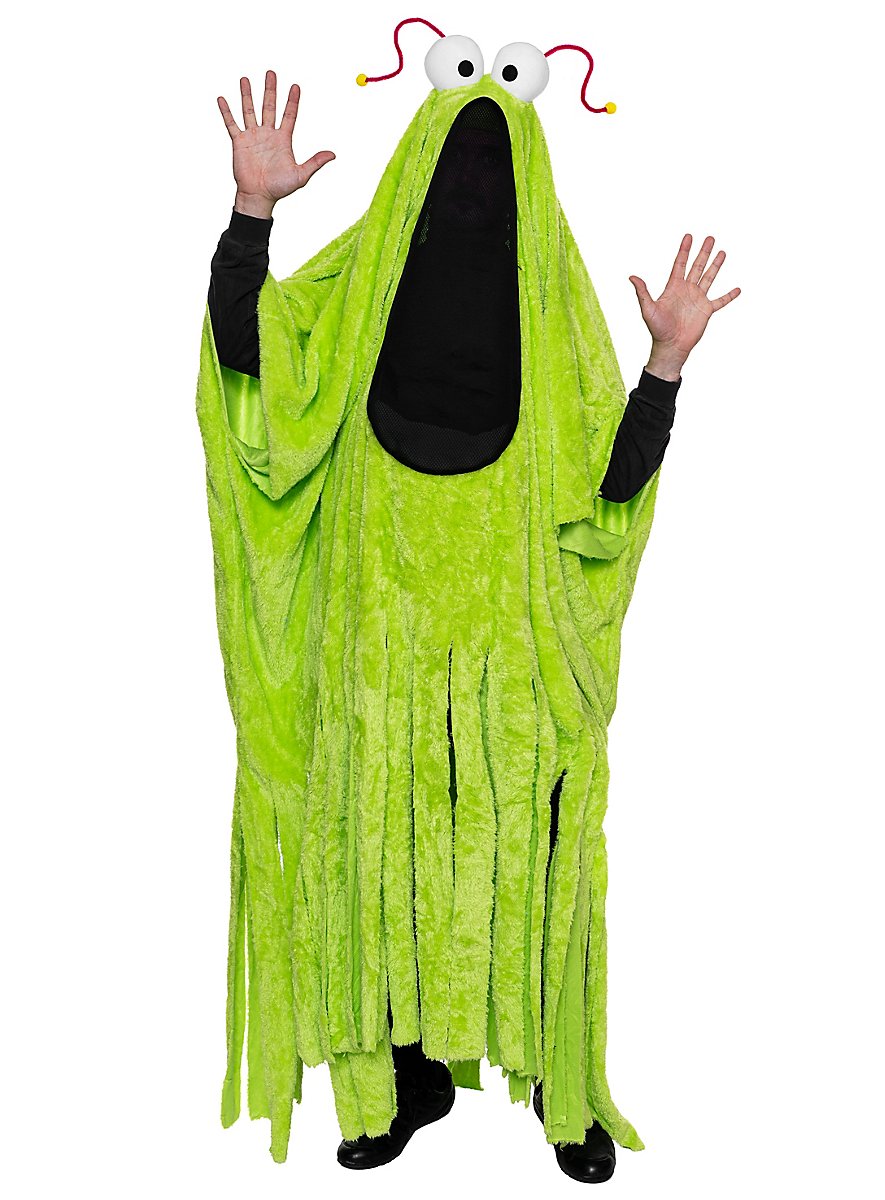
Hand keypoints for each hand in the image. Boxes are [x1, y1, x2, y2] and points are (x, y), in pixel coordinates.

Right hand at [217, 71, 335, 217]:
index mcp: (283, 139)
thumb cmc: (280, 188)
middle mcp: (268, 134)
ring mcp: (253, 136)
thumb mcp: (301, 175)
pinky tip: (222, 98)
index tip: (295, 86)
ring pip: (249, 110)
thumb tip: (333, 154)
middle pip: (269, 106)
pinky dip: (226, 112)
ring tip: (245, 79)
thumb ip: (315, 162)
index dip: (292, 101)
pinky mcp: (239, 142)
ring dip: (247, 95)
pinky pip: (231, 124)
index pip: (289, 115)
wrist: (259, 197)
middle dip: (270, 90)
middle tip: (271, 72)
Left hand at [629, 234, 740, 377]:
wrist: (671, 346)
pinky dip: (729, 295)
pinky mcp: (706, 310)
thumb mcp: (648, 309)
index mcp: (673, 287)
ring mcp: (697, 299)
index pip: (679, 264)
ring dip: (716, 265)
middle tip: (710, 237)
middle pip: (697, 266)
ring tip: (722, 252)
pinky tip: (738, 289)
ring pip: (709, 278)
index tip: (689, 236)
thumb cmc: (657, 329)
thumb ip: (642, 292)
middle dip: (703, 252)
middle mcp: (687, 290)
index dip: (684, 250)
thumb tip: (632, 277)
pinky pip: (720, 301)